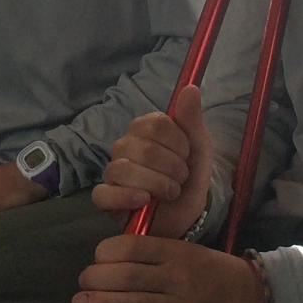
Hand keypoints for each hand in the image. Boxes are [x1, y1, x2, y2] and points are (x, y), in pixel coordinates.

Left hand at [74, 235, 265, 302]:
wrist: (257, 301)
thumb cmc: (218, 273)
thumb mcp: (192, 252)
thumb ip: (159, 254)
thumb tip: (116, 258)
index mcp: (178, 253)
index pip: (132, 247)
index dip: (106, 252)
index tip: (97, 259)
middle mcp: (178, 279)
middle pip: (128, 275)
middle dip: (97, 278)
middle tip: (83, 283)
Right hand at [93, 96, 212, 240]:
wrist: (186, 214)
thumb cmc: (189, 177)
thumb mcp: (199, 148)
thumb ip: (191, 119)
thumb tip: (190, 88)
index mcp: (144, 129)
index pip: (155, 124)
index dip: (177, 142)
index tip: (187, 154)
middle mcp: (124, 146)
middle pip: (142, 148)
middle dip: (171, 167)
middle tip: (182, 178)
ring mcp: (112, 172)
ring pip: (123, 169)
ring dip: (156, 183)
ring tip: (170, 192)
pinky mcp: (105, 198)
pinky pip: (103, 193)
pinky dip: (125, 196)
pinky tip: (144, 201)